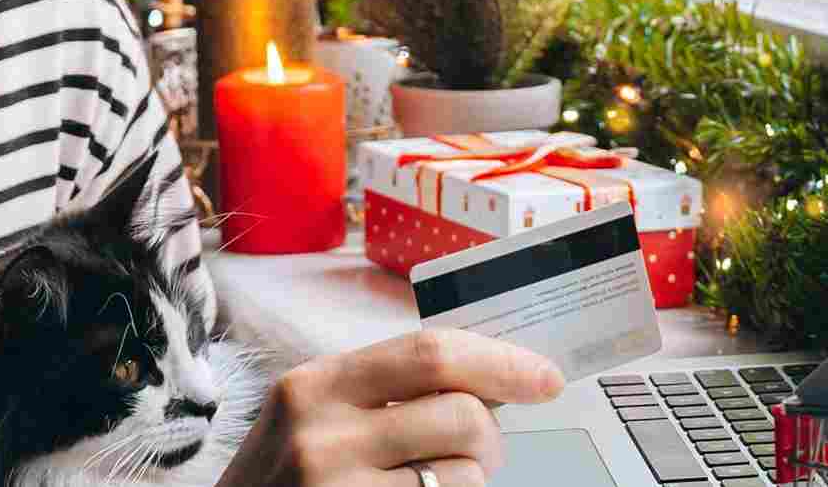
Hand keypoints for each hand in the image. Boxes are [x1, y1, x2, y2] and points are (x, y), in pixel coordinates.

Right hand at [215, 328, 565, 486]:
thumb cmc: (283, 479)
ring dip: (470, 481)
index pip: (431, 353)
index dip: (502, 362)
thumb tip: (492, 375)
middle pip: (462, 414)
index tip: (544, 377)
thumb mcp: (313, 416)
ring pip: (463, 476)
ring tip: (435, 484)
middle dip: (492, 436)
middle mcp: (321, 434)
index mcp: (315, 385)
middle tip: (483, 451)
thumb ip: (387, 389)